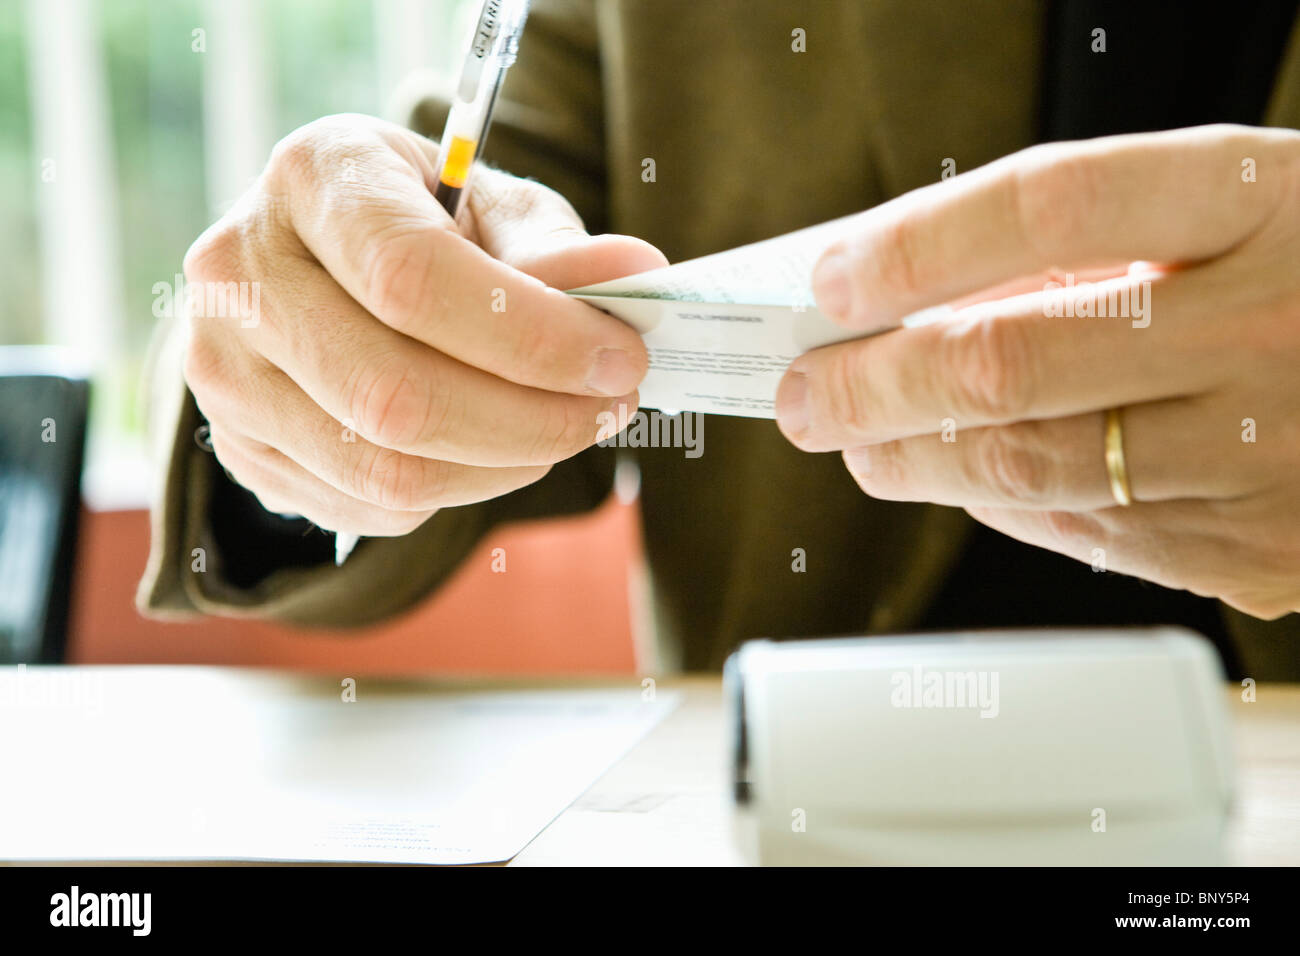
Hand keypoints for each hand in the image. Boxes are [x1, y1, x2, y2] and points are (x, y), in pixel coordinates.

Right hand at [182, 114, 663, 536]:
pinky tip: (492, 451)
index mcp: (315, 176)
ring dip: (503, 467)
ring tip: (562, 431)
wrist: (317, 266)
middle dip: (531, 419)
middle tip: (610, 409)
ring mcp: (221, 369)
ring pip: (384, 469)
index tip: (620, 358)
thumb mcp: (490, 208)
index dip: (532, 337)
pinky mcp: (237, 446)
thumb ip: (553, 247)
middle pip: (396, 393)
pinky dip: (455, 493)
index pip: (414, 278)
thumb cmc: (421, 225)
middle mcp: (241, 270)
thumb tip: (632, 277)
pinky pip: (367, 506)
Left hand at [775, 124, 1299, 618]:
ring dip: (916, 458)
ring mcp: (1272, 452)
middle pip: (1014, 362)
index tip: (834, 276)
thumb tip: (919, 301)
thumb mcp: (1234, 211)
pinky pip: (1092, 533)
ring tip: (857, 440)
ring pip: (1034, 468)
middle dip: (875, 383)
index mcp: (1259, 205)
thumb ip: (1091, 246)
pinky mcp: (1267, 547)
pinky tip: (964, 479)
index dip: (921, 243)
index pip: (1052, 208)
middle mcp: (1268, 329)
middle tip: (806, 391)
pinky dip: (1003, 505)